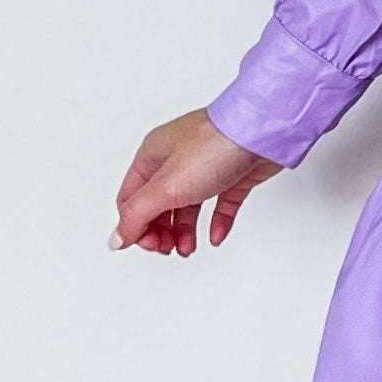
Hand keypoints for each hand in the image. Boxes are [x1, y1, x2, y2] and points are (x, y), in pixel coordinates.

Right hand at [110, 109, 283, 258]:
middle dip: (160, 231)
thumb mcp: (166, 187)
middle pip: (157, 205)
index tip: (150, 246)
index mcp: (152, 156)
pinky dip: (216, 222)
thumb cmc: (214, 146)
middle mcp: (176, 160)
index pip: (131, 199)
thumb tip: (118, 238)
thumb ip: (138, 215)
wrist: (264, 132)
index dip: (136, 227)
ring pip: (187, 206)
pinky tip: (215, 237)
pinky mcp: (234, 175)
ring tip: (189, 248)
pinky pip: (220, 204)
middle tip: (169, 249)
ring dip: (184, 231)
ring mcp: (206, 166)